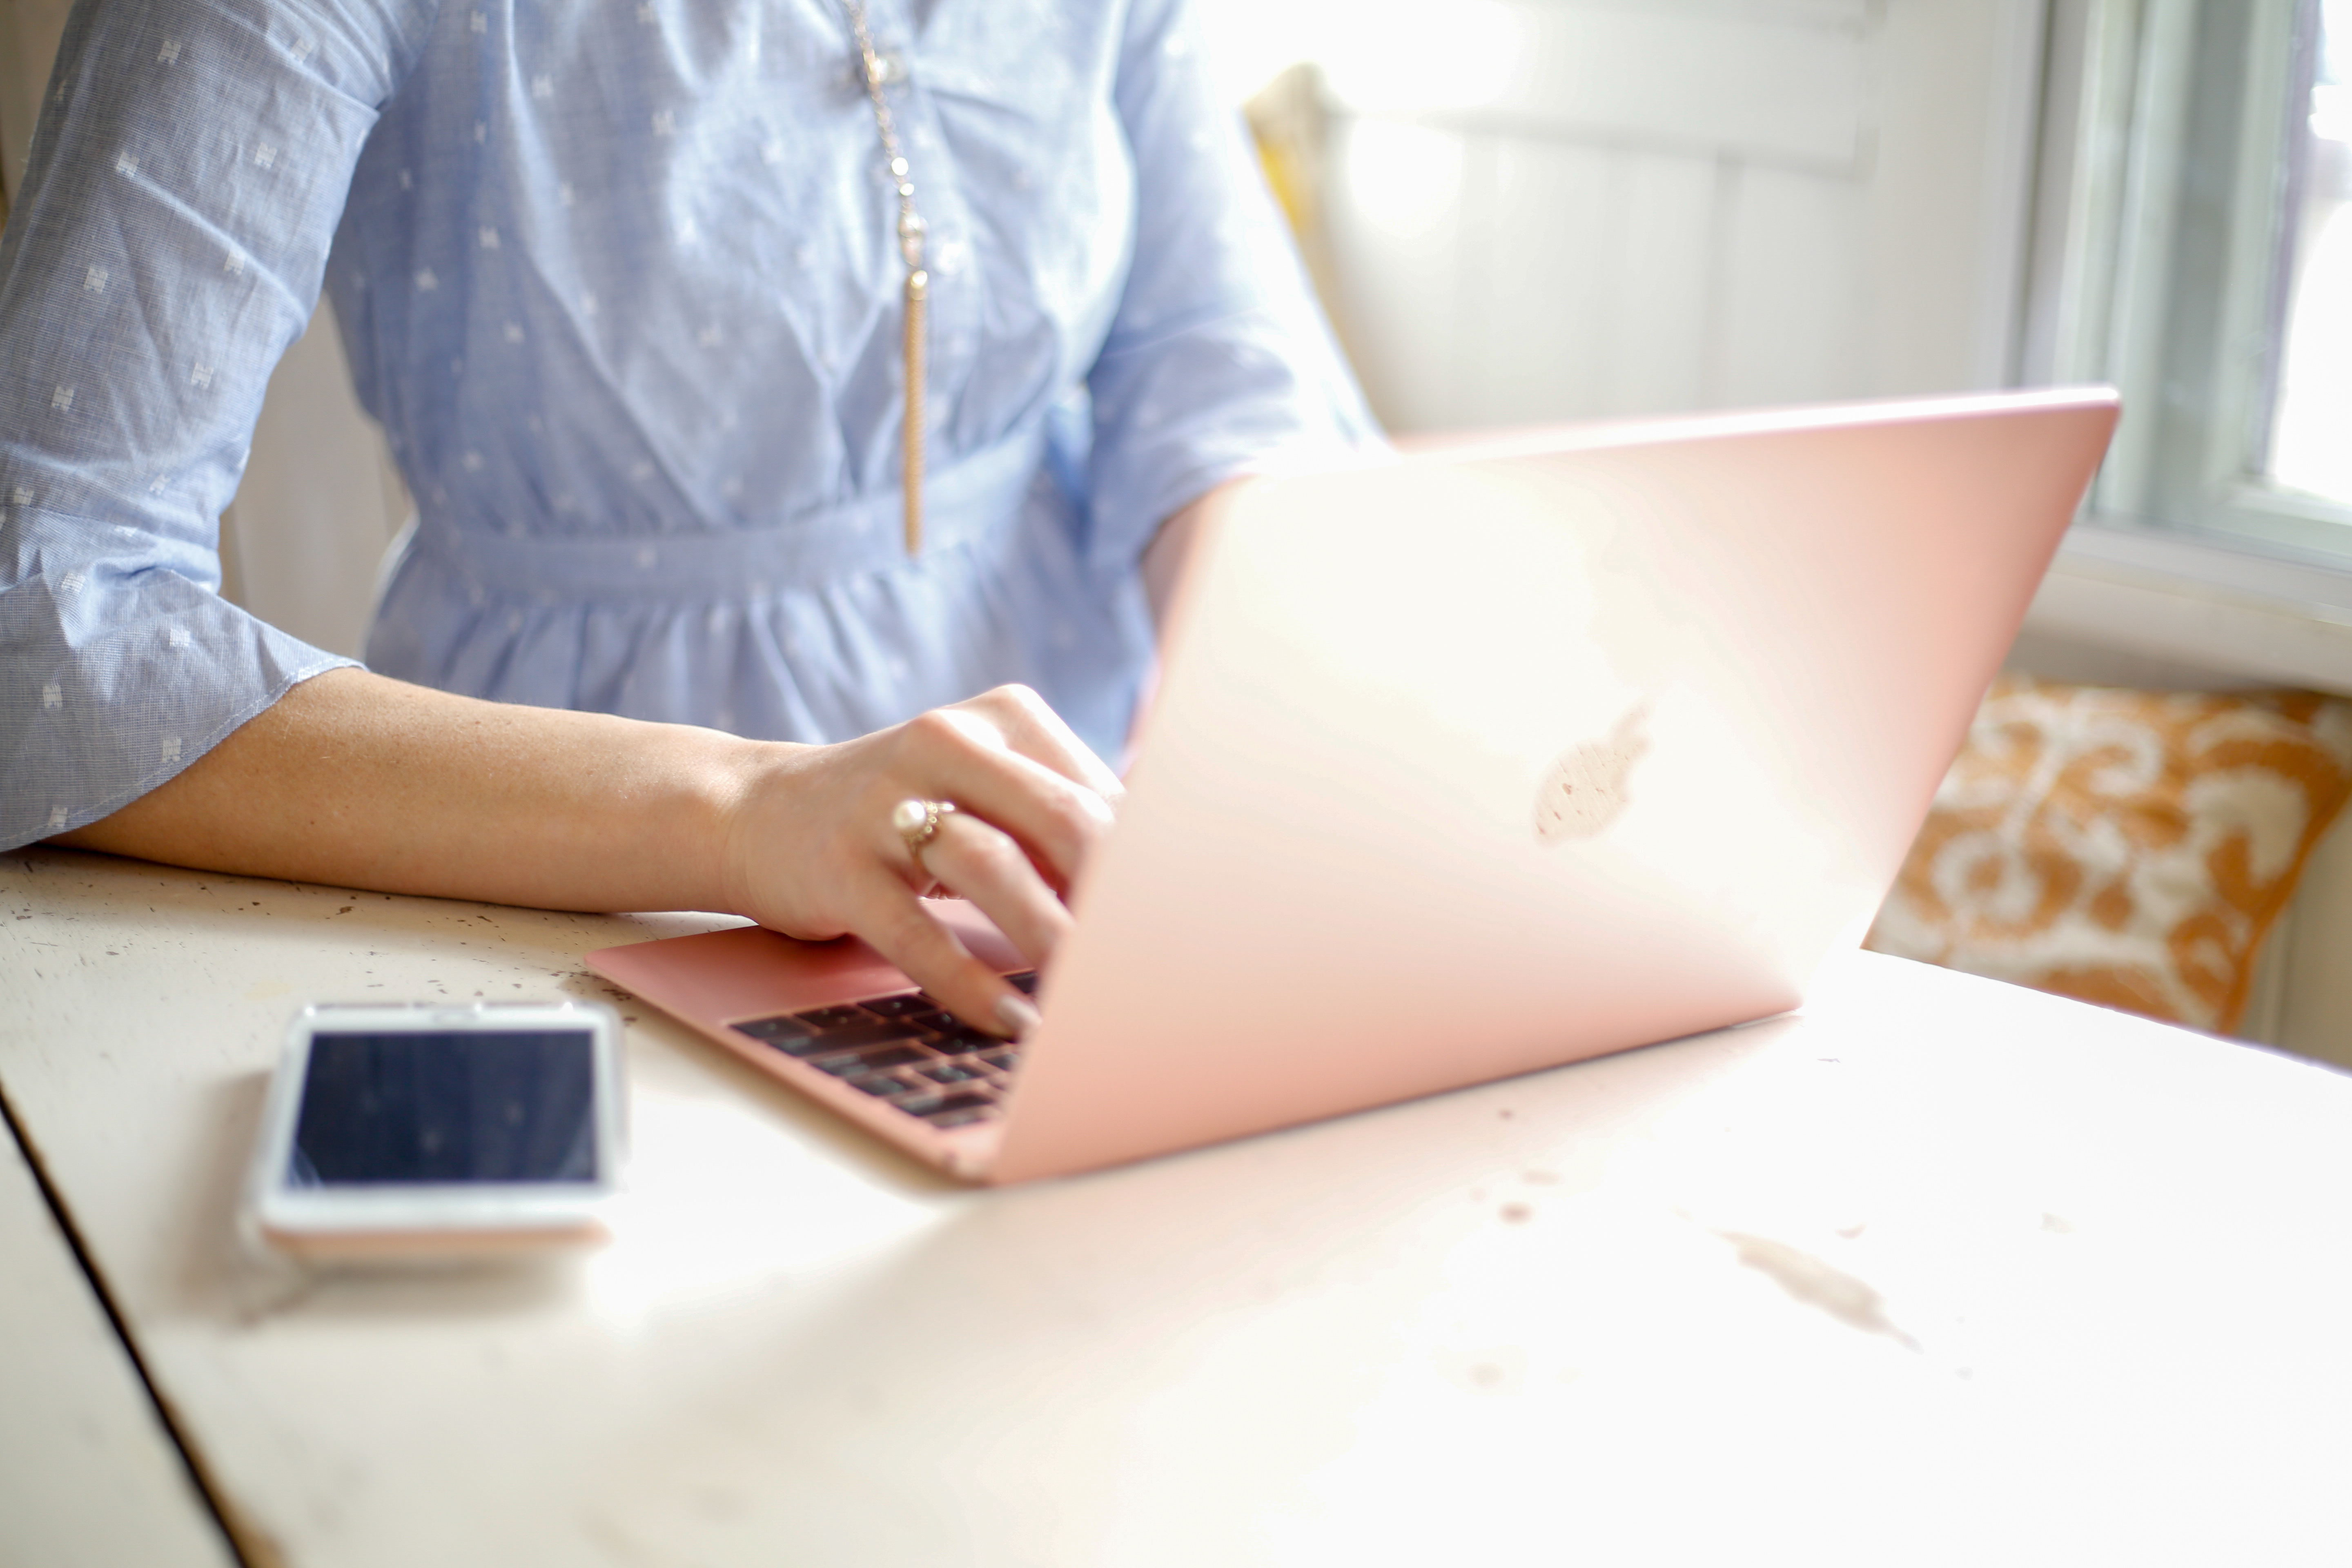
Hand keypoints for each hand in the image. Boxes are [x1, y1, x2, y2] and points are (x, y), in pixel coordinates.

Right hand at [720, 685, 1122, 1036]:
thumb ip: (1060, 826)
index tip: (1182, 926)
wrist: (756, 811)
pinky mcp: (840, 867)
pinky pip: (918, 934)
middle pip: (1063, 822)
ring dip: (1054, 942)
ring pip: (995, 870)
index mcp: (1005, 720)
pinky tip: (1012, 1020)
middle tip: (1152, 967)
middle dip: (1115, 902)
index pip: (1101, 797)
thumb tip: (1158, 896)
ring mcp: (887, 803)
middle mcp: (947, 743)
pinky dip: (972, 984)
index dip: (1146, 869)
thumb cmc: (905, 813)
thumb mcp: (985, 792)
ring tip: (1093, 1003)